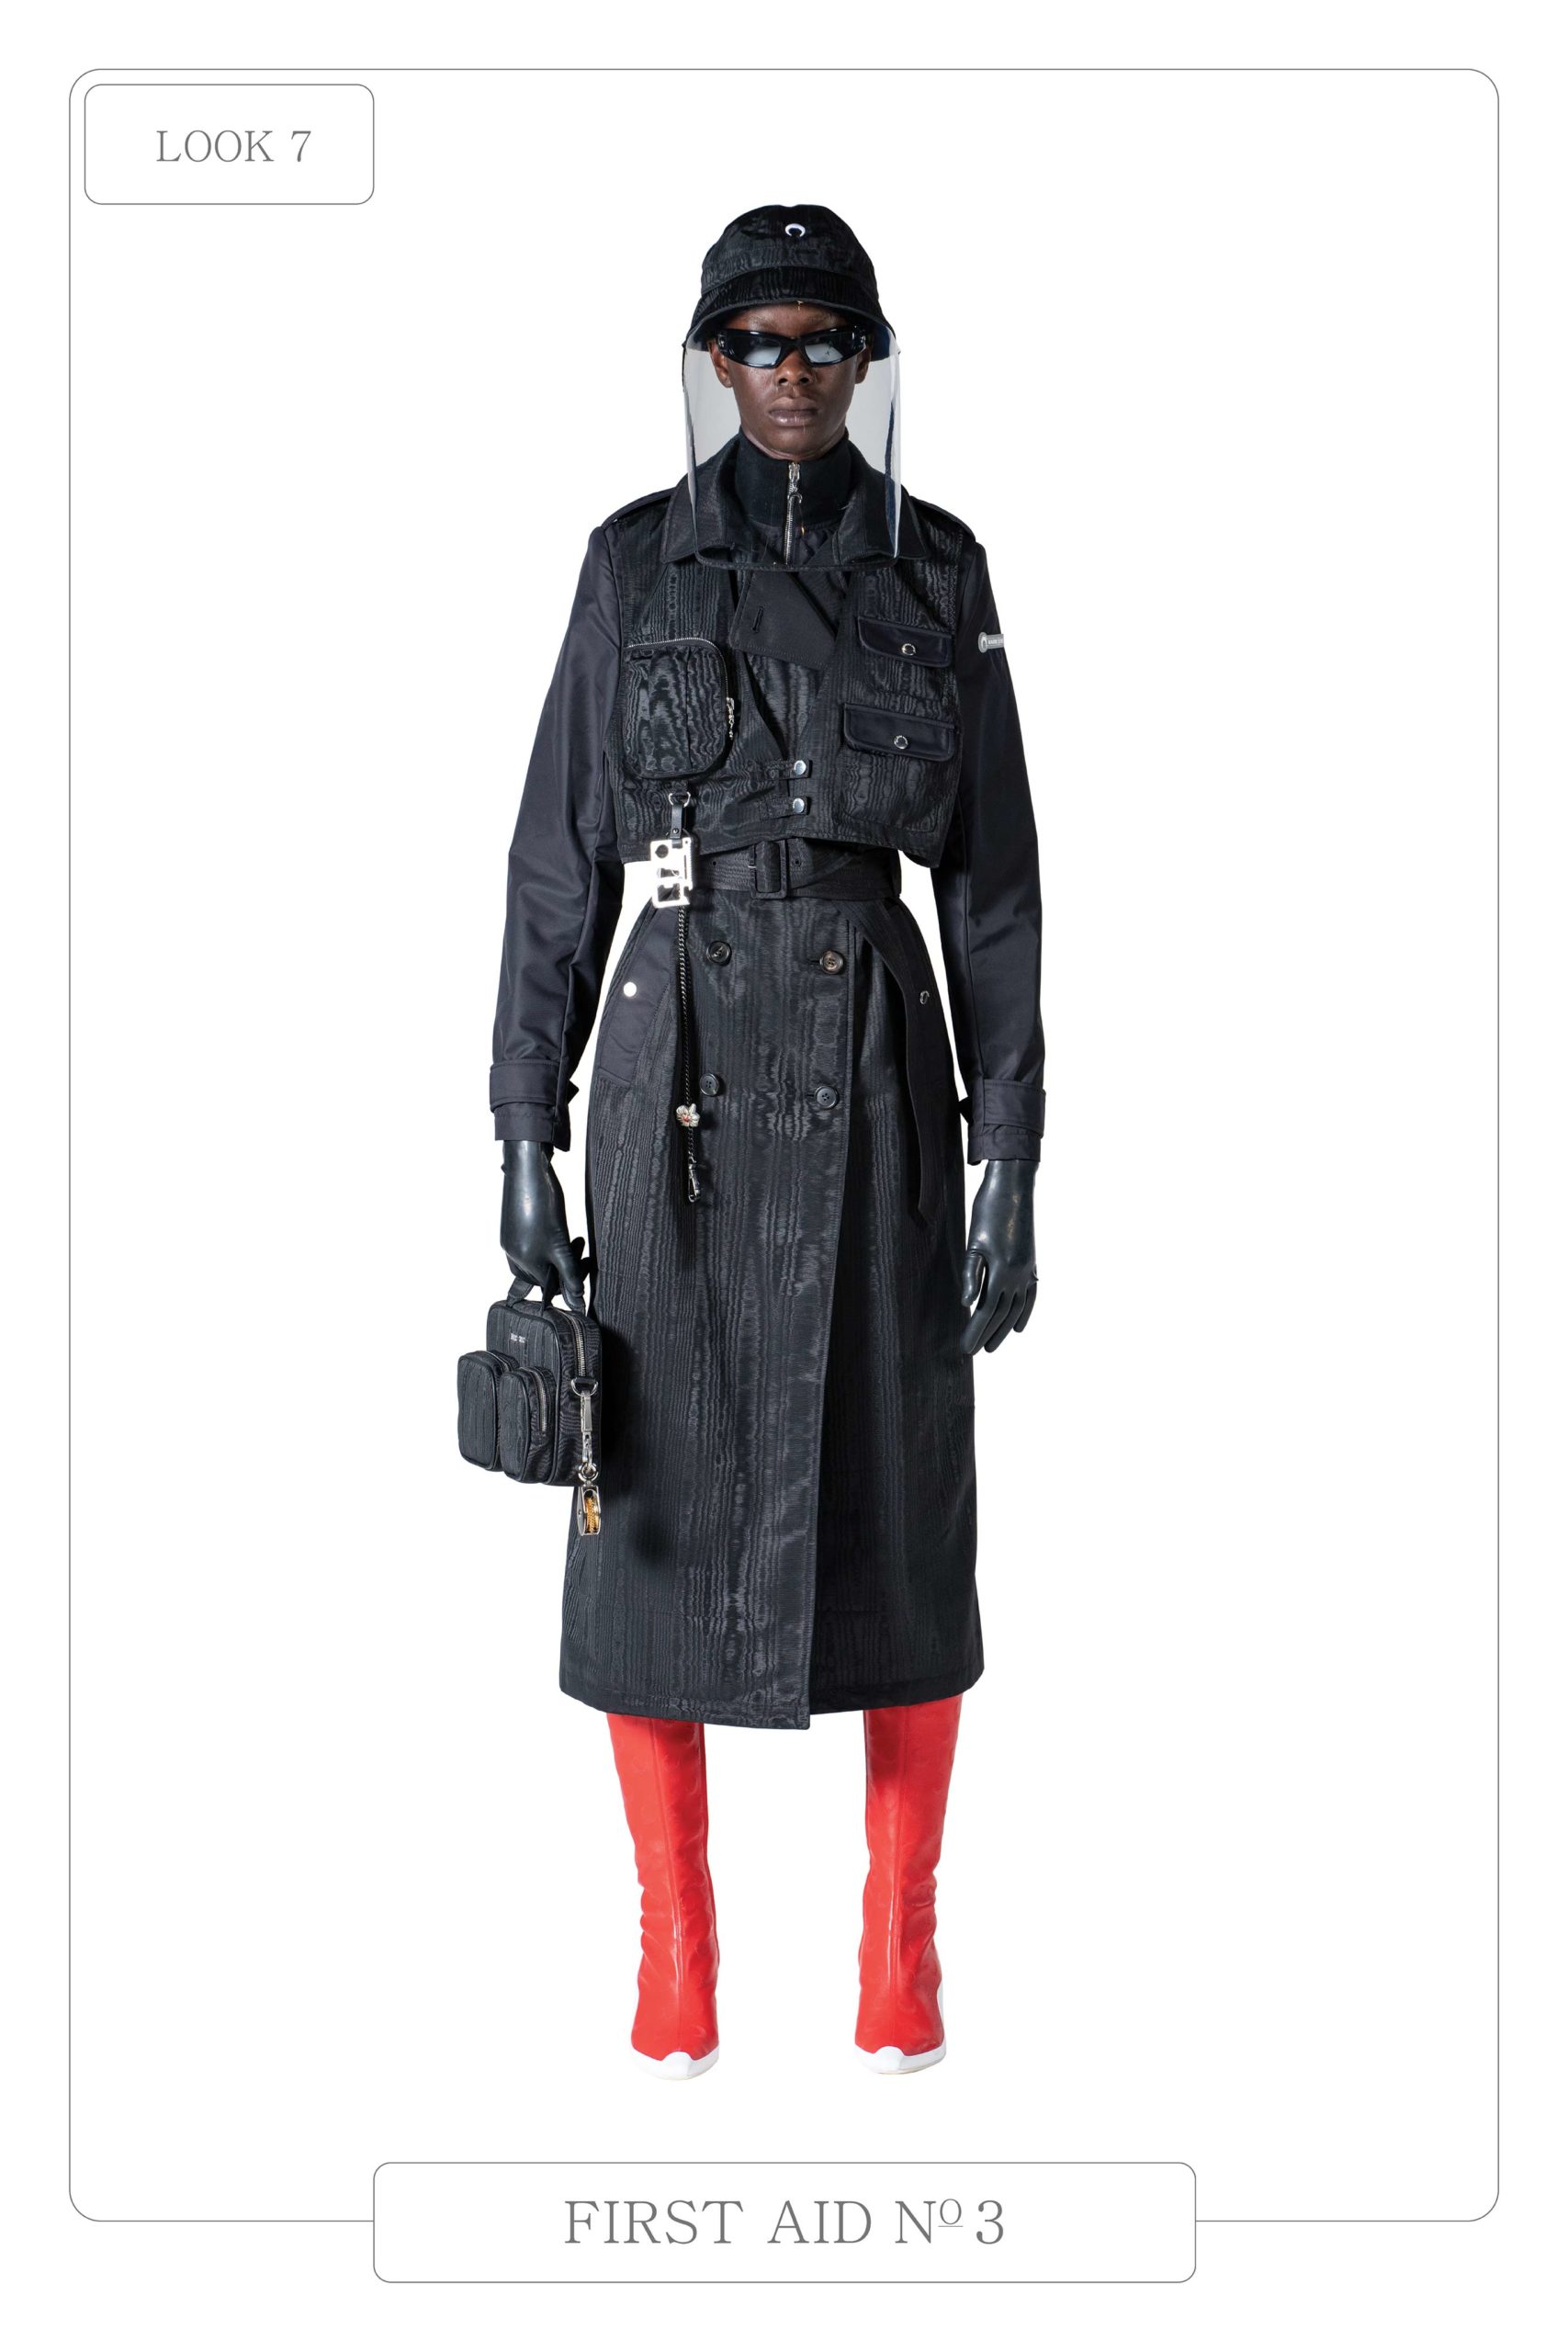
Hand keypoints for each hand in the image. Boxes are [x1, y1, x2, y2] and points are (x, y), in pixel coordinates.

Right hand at [500, 1139, 587, 1310]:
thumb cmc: (544, 1204)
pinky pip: (531, 1247)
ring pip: (537, 1261)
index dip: (569, 1283)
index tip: (584, 1271)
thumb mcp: (562, 1243)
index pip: (549, 1287)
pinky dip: (548, 1245)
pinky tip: (559, 1234)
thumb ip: (569, 1272)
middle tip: (583, 1256)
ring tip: (576, 1242)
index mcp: (524, 1262)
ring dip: (558, 1257)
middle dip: (564, 1269)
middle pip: (541, 1276)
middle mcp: (513, 1255)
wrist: (527, 1169)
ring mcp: (511, 1241)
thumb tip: (577, 1301)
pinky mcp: (513, 1228)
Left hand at [960, 1159, 1038, 1354]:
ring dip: (1005, 1328)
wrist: (1013, 1186)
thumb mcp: (974, 1243)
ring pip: (1017, 1307)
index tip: (965, 1348)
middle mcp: (1018, 1274)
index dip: (975, 1331)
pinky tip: (1020, 1326)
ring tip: (993, 1345)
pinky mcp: (1031, 1262)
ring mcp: (1027, 1269)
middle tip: (975, 1352)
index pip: (986, 1311)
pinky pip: (1031, 1294)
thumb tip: (966, 1304)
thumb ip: (972, 1275)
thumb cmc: (988, 1210)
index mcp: (1002, 1271)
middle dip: (988, 1334)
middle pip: (1002, 1314)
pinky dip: (1026, 1312)